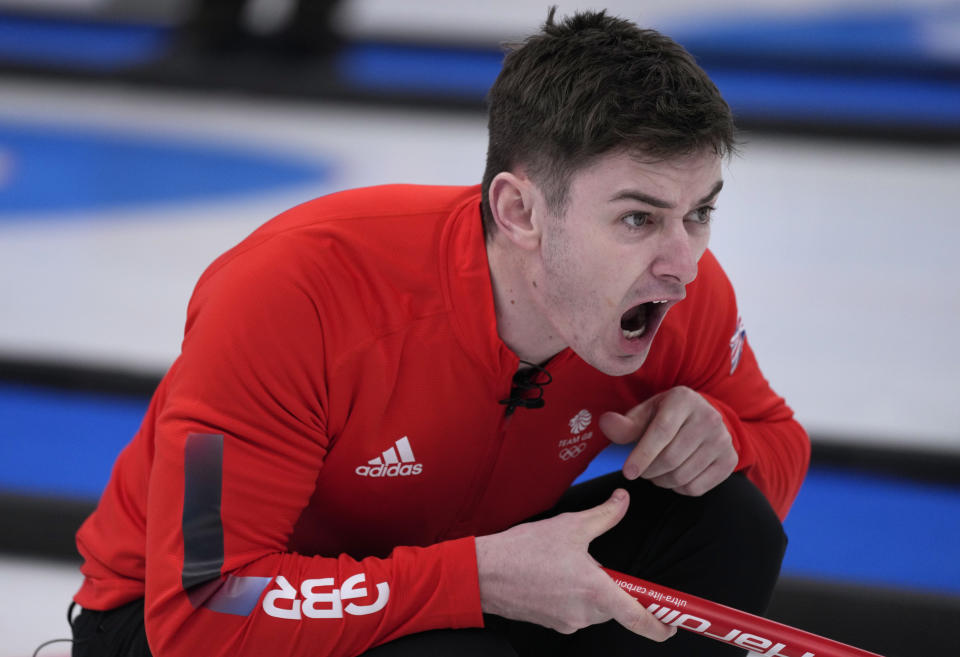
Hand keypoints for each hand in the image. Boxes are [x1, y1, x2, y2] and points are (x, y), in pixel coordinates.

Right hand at [475, 489, 674, 639]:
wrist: (484, 573)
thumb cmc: (524, 550)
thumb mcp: (571, 525)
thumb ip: (605, 515)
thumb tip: (623, 500)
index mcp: (596, 591)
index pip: (639, 618)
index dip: (660, 625)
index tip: (672, 624)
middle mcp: (585, 613)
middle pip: (616, 606)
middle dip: (611, 585)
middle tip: (591, 561)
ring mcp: (567, 622)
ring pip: (595, 607)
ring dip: (590, 588)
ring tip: (564, 563)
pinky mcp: (553, 623)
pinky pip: (575, 610)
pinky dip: (571, 594)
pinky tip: (552, 574)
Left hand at [599, 386, 736, 496]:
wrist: (703, 419)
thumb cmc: (666, 416)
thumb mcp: (645, 413)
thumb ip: (625, 423)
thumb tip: (606, 423)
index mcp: (683, 400)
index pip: (661, 432)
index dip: (642, 455)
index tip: (628, 473)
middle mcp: (708, 417)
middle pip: (671, 458)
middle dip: (649, 471)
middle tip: (640, 471)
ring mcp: (722, 440)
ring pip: (682, 475)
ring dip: (661, 481)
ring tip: (655, 473)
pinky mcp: (729, 460)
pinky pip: (697, 488)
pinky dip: (678, 489)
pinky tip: (674, 476)